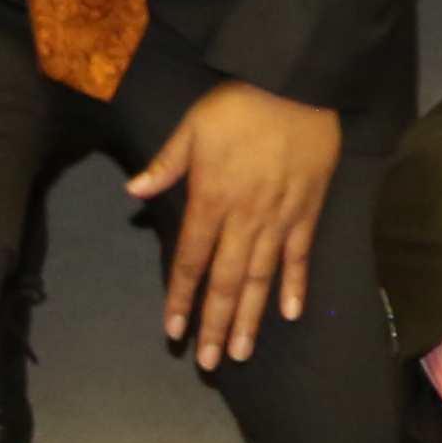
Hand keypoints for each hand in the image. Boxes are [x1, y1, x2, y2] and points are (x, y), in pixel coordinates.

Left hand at [126, 77, 340, 370]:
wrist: (297, 81)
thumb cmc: (240, 103)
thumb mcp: (193, 126)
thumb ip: (166, 163)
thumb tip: (133, 190)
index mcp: (211, 199)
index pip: (191, 260)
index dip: (181, 297)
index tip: (173, 330)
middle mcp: (244, 217)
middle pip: (225, 280)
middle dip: (214, 323)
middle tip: (208, 361)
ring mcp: (280, 216)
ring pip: (261, 276)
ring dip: (250, 316)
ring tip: (241, 351)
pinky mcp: (308, 208)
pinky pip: (300, 253)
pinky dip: (295, 284)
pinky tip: (290, 312)